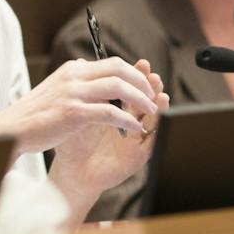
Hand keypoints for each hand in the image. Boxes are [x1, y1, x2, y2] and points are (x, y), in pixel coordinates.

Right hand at [0, 56, 160, 154]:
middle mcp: (74, 76)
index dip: (134, 74)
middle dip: (142, 83)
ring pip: (119, 88)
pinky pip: (111, 113)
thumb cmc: (34, 115)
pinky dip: (127, 120)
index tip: (145, 87)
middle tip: (153, 97)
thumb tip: (91, 69)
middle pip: (120, 70)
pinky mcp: (74, 113)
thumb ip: (75, 80)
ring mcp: (74, 94)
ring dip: (140, 100)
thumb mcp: (56, 89)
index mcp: (72, 70)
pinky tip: (135, 128)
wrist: (11, 130)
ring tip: (150, 111)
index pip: (113, 63)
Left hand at [49, 59, 167, 222]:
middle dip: (151, 87)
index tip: (142, 63)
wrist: (71, 171)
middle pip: (146, 100)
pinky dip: (157, 133)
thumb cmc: (74, 142)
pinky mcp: (137, 156)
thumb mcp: (77, 113)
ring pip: (154, 120)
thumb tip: (80, 61)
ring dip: (161, 107)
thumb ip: (83, 91)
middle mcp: (129, 122)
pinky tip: (160, 123)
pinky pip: (152, 143)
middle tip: (153, 76)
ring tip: (162, 95)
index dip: (138, 75)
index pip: (131, 88)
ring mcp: (135, 138)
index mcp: (116, 109)